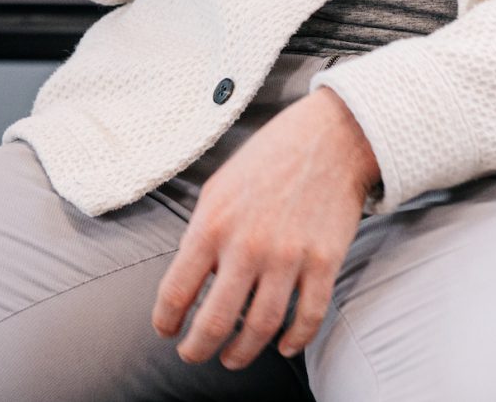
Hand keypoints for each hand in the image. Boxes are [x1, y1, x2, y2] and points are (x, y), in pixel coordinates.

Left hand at [152, 88, 378, 367]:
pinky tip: (283, 346)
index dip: (165, 321)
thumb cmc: (269, 158)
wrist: (330, 137)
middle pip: (214, 322)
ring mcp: (288, 257)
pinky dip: (295, 341)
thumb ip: (202, 231)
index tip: (166, 331)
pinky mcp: (324, 262)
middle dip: (197, 349)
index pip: (176, 291)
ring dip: (242, 353)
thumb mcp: (218, 187)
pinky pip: (308, 317)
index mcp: (212, 225)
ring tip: (233, 357)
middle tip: (193, 355)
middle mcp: (247, 246)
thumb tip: (192, 276)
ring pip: (259, 328)